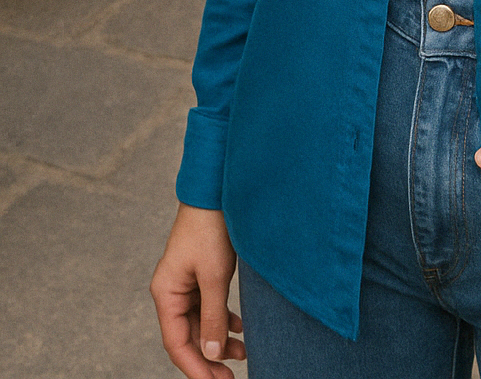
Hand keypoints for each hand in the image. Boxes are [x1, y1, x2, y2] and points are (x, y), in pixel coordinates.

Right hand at [150, 204, 245, 377]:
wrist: (215, 192)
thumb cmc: (210, 229)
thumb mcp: (214, 276)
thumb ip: (213, 317)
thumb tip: (211, 354)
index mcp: (166, 293)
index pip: (176, 343)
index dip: (195, 368)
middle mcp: (172, 292)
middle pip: (188, 337)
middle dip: (209, 359)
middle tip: (230, 377)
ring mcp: (186, 284)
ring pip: (200, 323)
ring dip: (219, 340)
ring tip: (242, 354)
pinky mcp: (201, 276)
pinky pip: (209, 307)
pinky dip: (223, 320)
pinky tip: (240, 330)